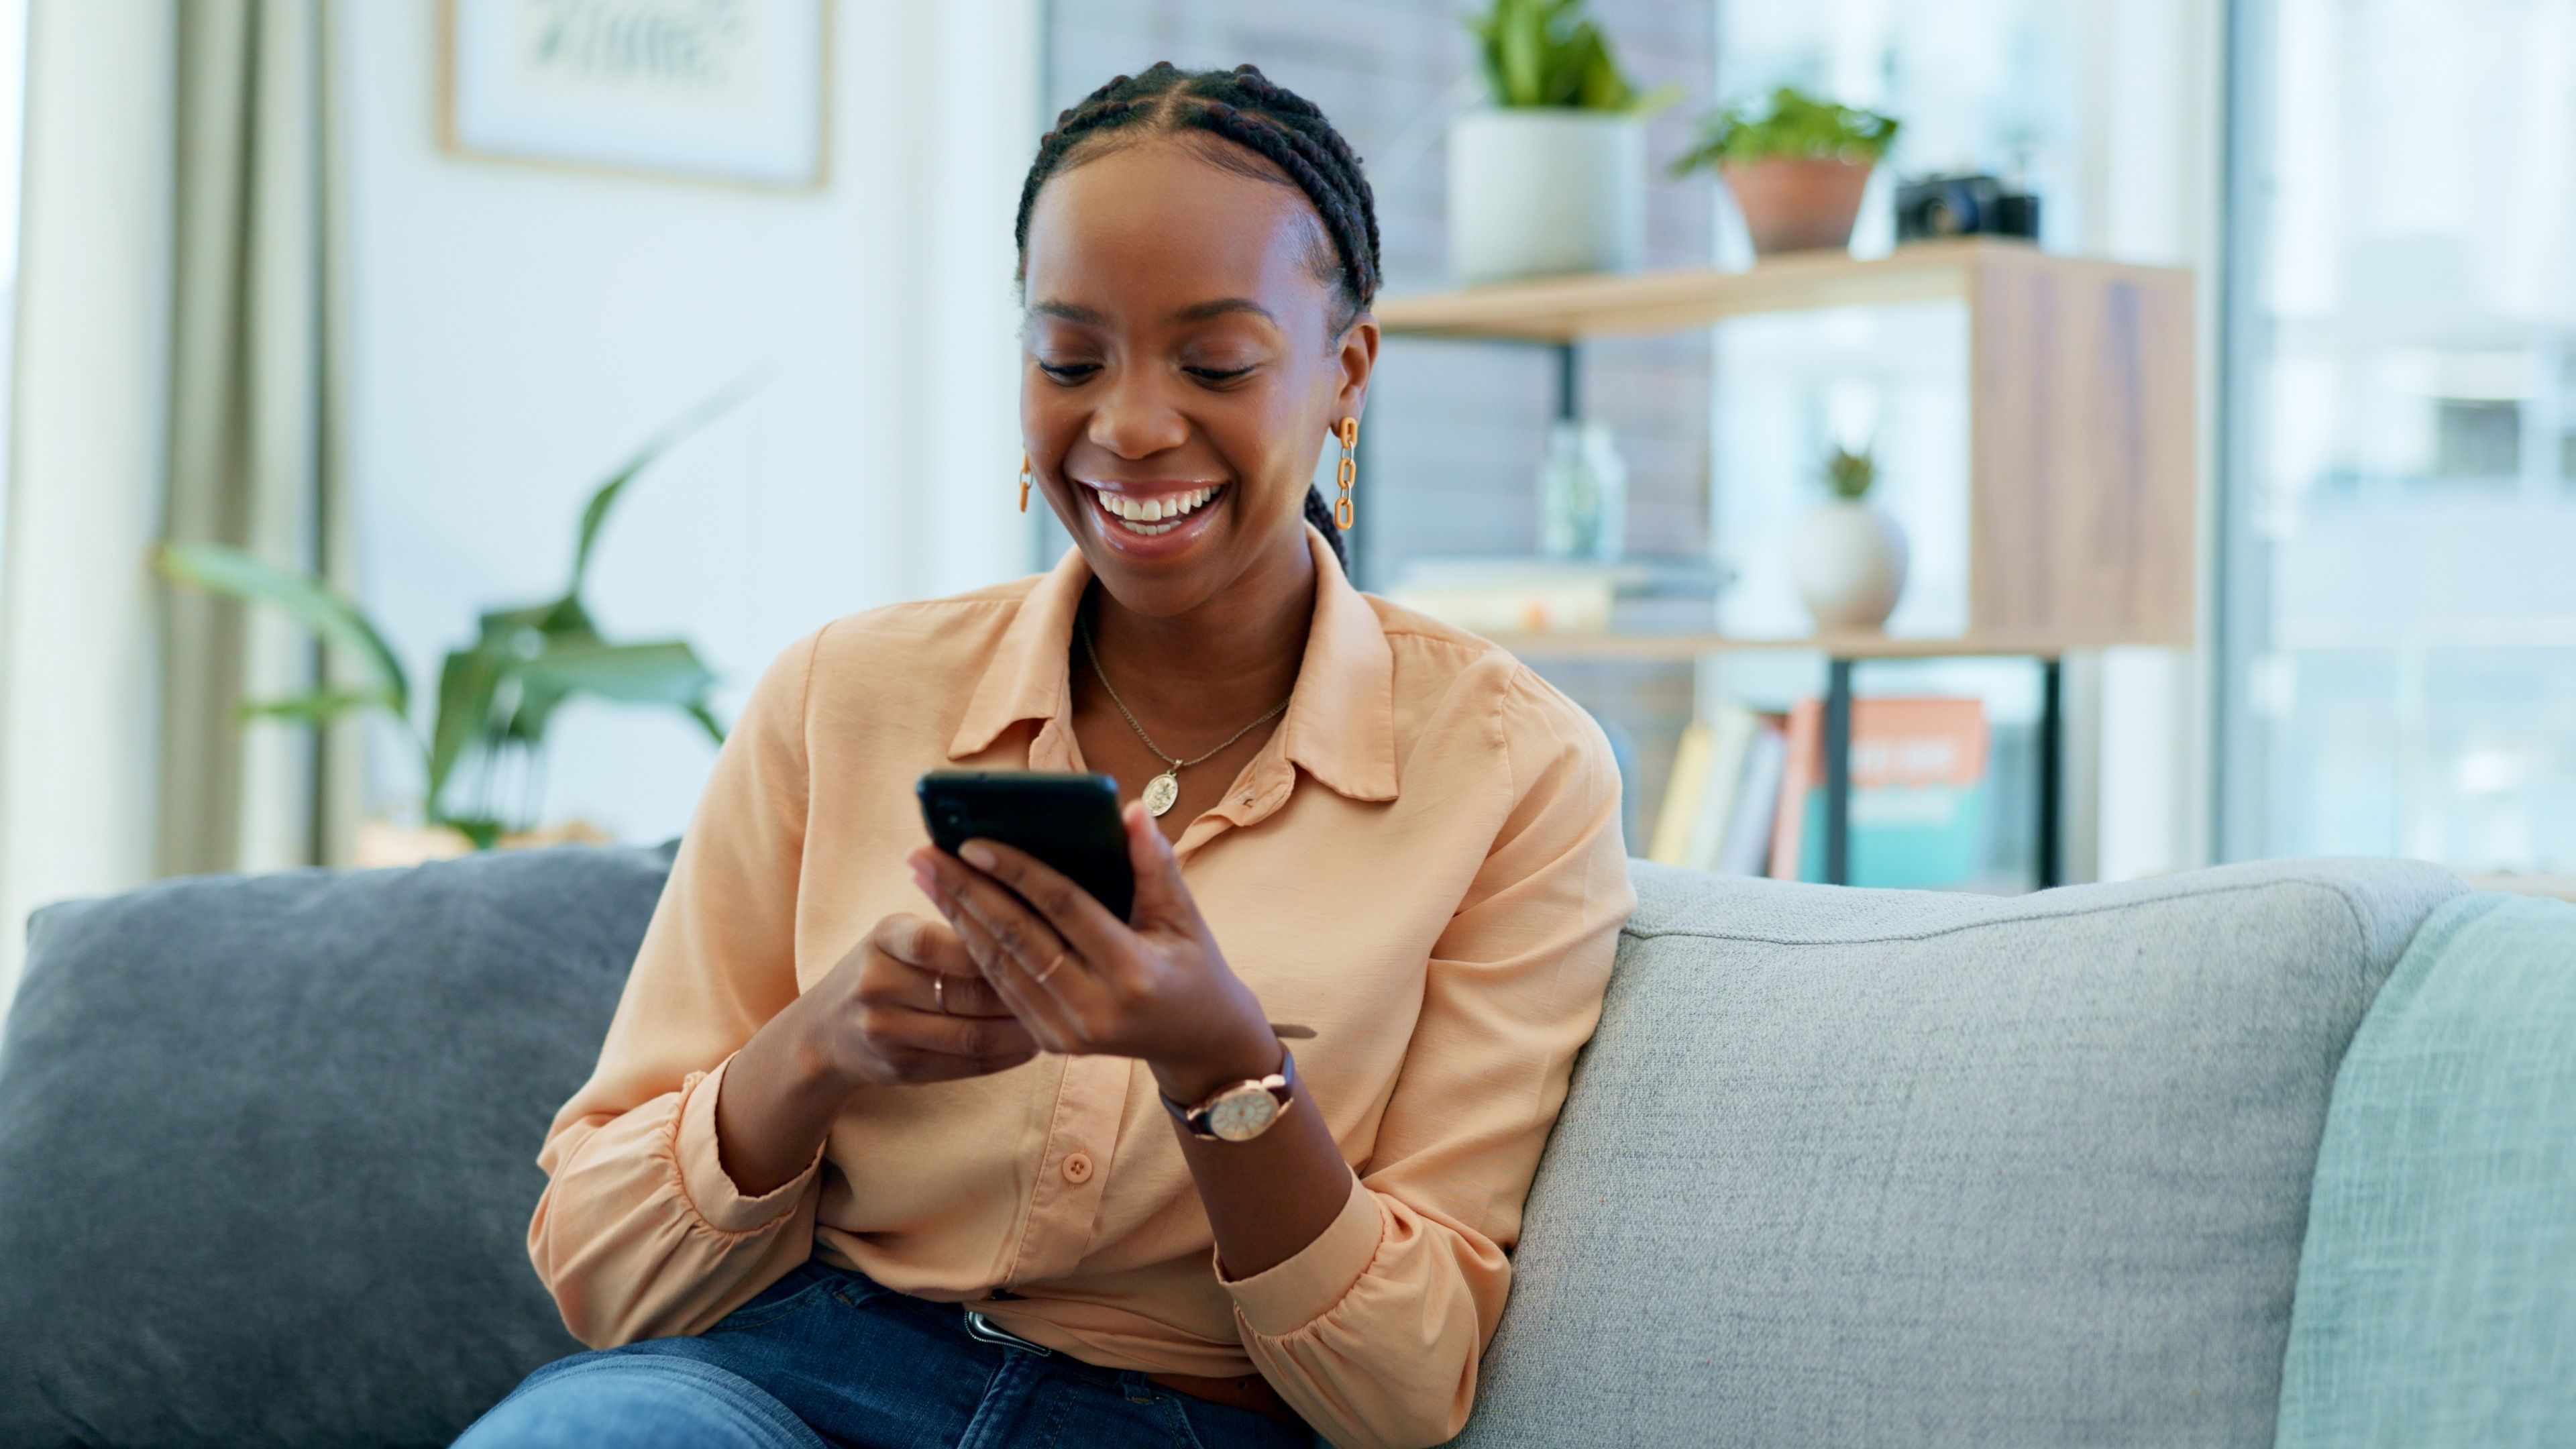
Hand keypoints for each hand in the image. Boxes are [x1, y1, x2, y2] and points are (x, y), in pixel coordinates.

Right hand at [793, 913, 1039, 1087]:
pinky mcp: (900, 1070)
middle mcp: (877, 985)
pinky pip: (965, 1066)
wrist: (824, 1032)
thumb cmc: (883, 967)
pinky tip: (1032, 1044)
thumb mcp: (897, 933)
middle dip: (1021, 990)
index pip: (939, 939)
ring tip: (1057, 1017)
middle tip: (1065, 986)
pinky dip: (1005, 1056)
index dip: (992, 943)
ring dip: (1021, 1029)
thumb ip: (949, 923)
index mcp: (883, 939)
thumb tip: (1023, 897)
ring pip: (971, 1034)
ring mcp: (886, 1033)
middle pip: (964, 992)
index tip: (1037, 941)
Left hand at [909, 801, 1278, 1103]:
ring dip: (956, 917)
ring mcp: (1069, 1032)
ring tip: (925, 875)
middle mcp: (1096, 1009)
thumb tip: (1129, 810)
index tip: (971, 840)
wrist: (1200, 1044)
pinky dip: (973, 949)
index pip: (1064, 909)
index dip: (1017, 872)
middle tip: (922, 852)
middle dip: (964, 891)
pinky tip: (950, 914)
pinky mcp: (1050, 1043)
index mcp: (1134, 972)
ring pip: (999, 967)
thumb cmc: (1194, 966)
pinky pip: (1002, 989)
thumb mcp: (1185, 915)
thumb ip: (1155, 864)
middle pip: (1017, 938)